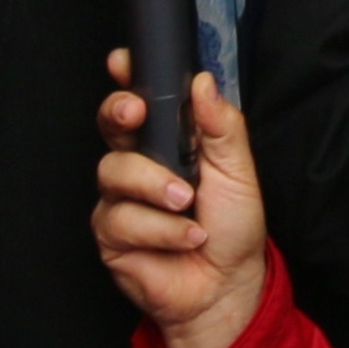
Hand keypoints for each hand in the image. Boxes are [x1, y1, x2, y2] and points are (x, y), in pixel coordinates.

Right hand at [91, 56, 272, 347]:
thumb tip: (202, 83)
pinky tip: (185, 237)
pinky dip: (160, 229)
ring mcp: (121, 198)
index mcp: (169, 141)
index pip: (142, 100)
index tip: (123, 62)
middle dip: (117, 113)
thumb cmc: (233, 227)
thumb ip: (220, 126)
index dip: (126, 78)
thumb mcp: (238, 170)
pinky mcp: (112, 234)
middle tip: (134, 114)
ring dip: (156, 188)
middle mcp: (139, 163)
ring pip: (115, 172)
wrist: (226, 285)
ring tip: (188, 205)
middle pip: (110, 125)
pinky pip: (122, 218)